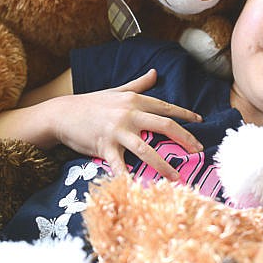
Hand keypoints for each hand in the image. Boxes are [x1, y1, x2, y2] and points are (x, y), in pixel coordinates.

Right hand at [49, 69, 202, 179]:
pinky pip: (119, 164)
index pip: (165, 107)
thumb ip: (138, 84)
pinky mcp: (104, 146)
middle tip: (199, 150)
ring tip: (177, 177)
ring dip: (164, 165)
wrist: (62, 113)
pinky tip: (139, 189)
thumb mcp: (116, 91)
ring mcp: (117, 131)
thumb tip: (155, 73)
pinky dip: (128, 177)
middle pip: (164, 125)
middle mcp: (129, 114)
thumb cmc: (91, 103)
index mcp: (134, 100)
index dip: (185, 115)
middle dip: (185, 138)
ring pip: (146, 148)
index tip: (201, 122)